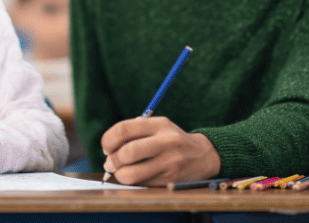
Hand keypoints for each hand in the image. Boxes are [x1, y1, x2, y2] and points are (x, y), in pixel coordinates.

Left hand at [100, 116, 220, 185]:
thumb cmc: (171, 140)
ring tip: (121, 172)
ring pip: (132, 174)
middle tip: (109, 163)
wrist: (202, 155)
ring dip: (120, 175)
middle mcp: (166, 142)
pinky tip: (137, 176)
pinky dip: (133, 182)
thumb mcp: (158, 127)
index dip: (108, 140)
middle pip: (128, 152)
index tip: (106, 147)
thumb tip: (108, 151)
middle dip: (112, 160)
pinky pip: (142, 184)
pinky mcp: (170, 180)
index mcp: (159, 124)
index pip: (124, 129)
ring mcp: (169, 163)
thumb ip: (134, 133)